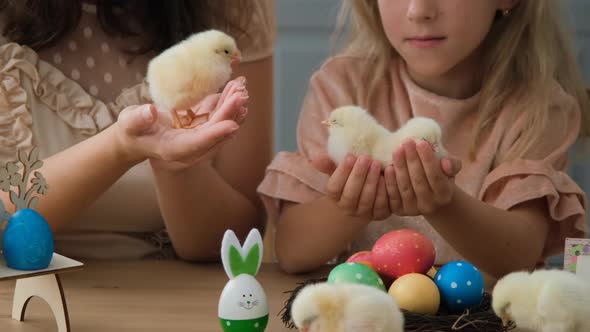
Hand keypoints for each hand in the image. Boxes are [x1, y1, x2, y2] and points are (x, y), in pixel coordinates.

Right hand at [114, 77, 248, 170]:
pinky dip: (226, 102)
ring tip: (242, 88)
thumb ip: (138, 119)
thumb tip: (151, 111)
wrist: (136, 138)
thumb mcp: (130, 124)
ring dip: (232, 106)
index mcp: (173, 149)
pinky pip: (217, 115)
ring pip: (219, 123)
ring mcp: (198, 138)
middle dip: (229, 114)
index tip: (232, 125)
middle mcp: (190, 147)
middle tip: (241, 96)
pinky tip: (236, 87)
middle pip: (214, 132)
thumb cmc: (131, 131)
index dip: (215, 135)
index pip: (197, 143)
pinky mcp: (202, 128)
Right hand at [313, 154, 390, 220]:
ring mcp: (364, 214)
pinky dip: (384, 192)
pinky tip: (386, 176)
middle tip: (365, 158)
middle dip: (358, 175)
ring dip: (371, 182)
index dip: (341, 173)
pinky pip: (381, 206)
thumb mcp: (339, 172)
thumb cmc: (349, 180)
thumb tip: (316, 159)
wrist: (362, 200)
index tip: (350, 156)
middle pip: (351, 194)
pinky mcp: (379, 215)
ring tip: (376, 164)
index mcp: (335, 197)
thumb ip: (329, 165)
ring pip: (366, 200)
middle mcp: (348, 208)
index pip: (334, 188)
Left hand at [384, 139, 461, 215]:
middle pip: (418, 181)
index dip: (428, 159)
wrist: (428, 196)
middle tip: (406, 142)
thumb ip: (452, 164)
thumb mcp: (450, 169)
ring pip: (405, 187)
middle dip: (412, 160)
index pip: (435, 176)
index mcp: (444, 195)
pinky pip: (392, 196)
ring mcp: (413, 210)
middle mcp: (430, 206)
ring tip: (397, 150)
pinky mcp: (399, 211)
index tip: (421, 142)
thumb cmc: (439, 176)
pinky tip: (388, 167)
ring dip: (400, 168)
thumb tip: (446, 163)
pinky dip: (390, 182)